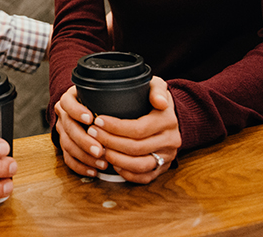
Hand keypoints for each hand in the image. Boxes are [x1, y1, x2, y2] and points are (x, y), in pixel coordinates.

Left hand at [53, 77, 179, 183]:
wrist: (170, 115)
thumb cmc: (154, 98)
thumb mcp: (156, 86)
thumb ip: (156, 89)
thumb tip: (159, 102)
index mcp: (167, 120)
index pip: (139, 128)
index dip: (115, 127)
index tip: (98, 121)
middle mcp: (171, 140)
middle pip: (136, 147)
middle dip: (110, 141)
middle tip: (92, 133)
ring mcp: (168, 155)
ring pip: (140, 164)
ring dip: (116, 158)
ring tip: (100, 149)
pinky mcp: (164, 167)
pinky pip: (145, 176)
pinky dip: (127, 173)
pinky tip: (113, 164)